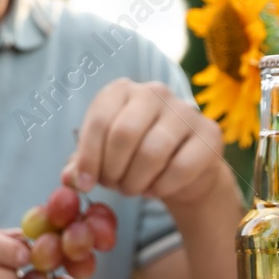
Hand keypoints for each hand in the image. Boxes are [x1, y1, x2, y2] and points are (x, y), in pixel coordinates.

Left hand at [62, 78, 228, 207]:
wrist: (182, 168)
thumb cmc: (132, 157)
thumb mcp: (101, 158)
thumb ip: (81, 166)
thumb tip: (70, 179)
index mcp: (120, 90)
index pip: (99, 120)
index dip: (88, 158)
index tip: (84, 183)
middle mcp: (153, 92)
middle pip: (124, 134)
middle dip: (113, 170)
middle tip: (113, 186)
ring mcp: (184, 110)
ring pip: (152, 152)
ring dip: (136, 181)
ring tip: (132, 188)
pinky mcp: (209, 134)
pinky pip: (180, 167)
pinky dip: (162, 186)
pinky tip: (157, 187)